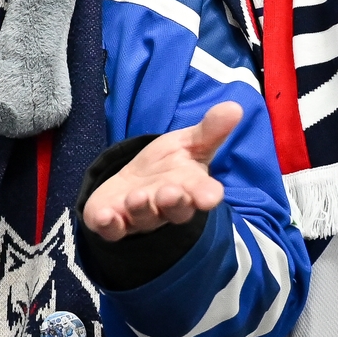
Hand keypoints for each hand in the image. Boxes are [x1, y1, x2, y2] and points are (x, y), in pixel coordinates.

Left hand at [83, 104, 239, 240]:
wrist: (134, 181)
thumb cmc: (167, 164)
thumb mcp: (188, 143)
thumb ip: (210, 130)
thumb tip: (235, 107)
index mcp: (190, 188)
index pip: (203, 194)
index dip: (207, 195)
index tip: (211, 196)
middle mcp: (167, 207)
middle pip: (175, 210)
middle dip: (173, 202)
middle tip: (170, 192)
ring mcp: (140, 218)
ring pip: (143, 218)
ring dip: (140, 208)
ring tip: (136, 196)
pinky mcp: (114, 224)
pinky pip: (112, 229)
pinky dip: (107, 224)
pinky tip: (102, 216)